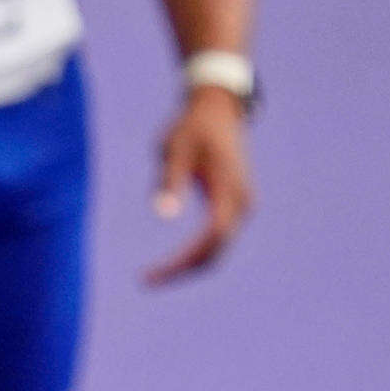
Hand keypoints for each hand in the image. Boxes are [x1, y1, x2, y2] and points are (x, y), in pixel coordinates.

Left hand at [144, 86, 251, 284]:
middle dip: (182, 270)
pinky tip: (172, 262)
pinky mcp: (235, 206)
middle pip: (215, 251)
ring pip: (218, 250)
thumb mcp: (175, 148)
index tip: (154, 273)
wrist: (217, 109)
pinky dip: (196, 254)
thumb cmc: (192, 126)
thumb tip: (164, 215)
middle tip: (146, 281)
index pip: (211, 238)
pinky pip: (218, 239)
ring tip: (154, 276)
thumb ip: (170, 180)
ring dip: (188, 266)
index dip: (184, 260)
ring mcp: (242, 206)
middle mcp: (242, 202)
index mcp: (229, 189)